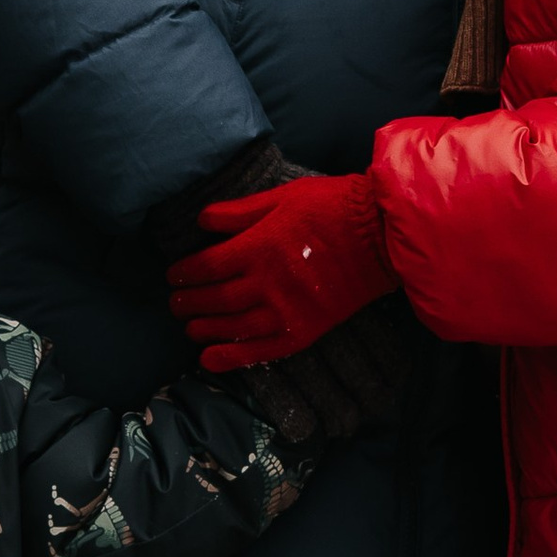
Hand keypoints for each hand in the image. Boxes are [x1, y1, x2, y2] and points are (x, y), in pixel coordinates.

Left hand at [168, 171, 396, 365]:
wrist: (382, 236)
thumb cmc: (334, 208)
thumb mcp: (284, 197)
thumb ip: (240, 212)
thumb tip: (202, 220)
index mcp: (260, 246)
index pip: (207, 266)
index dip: (184, 273)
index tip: (174, 276)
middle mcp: (269, 282)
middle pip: (214, 298)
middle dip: (188, 302)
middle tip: (175, 303)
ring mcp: (287, 311)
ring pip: (232, 326)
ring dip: (204, 329)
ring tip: (190, 327)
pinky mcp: (304, 331)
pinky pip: (261, 351)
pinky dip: (232, 357)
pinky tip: (209, 360)